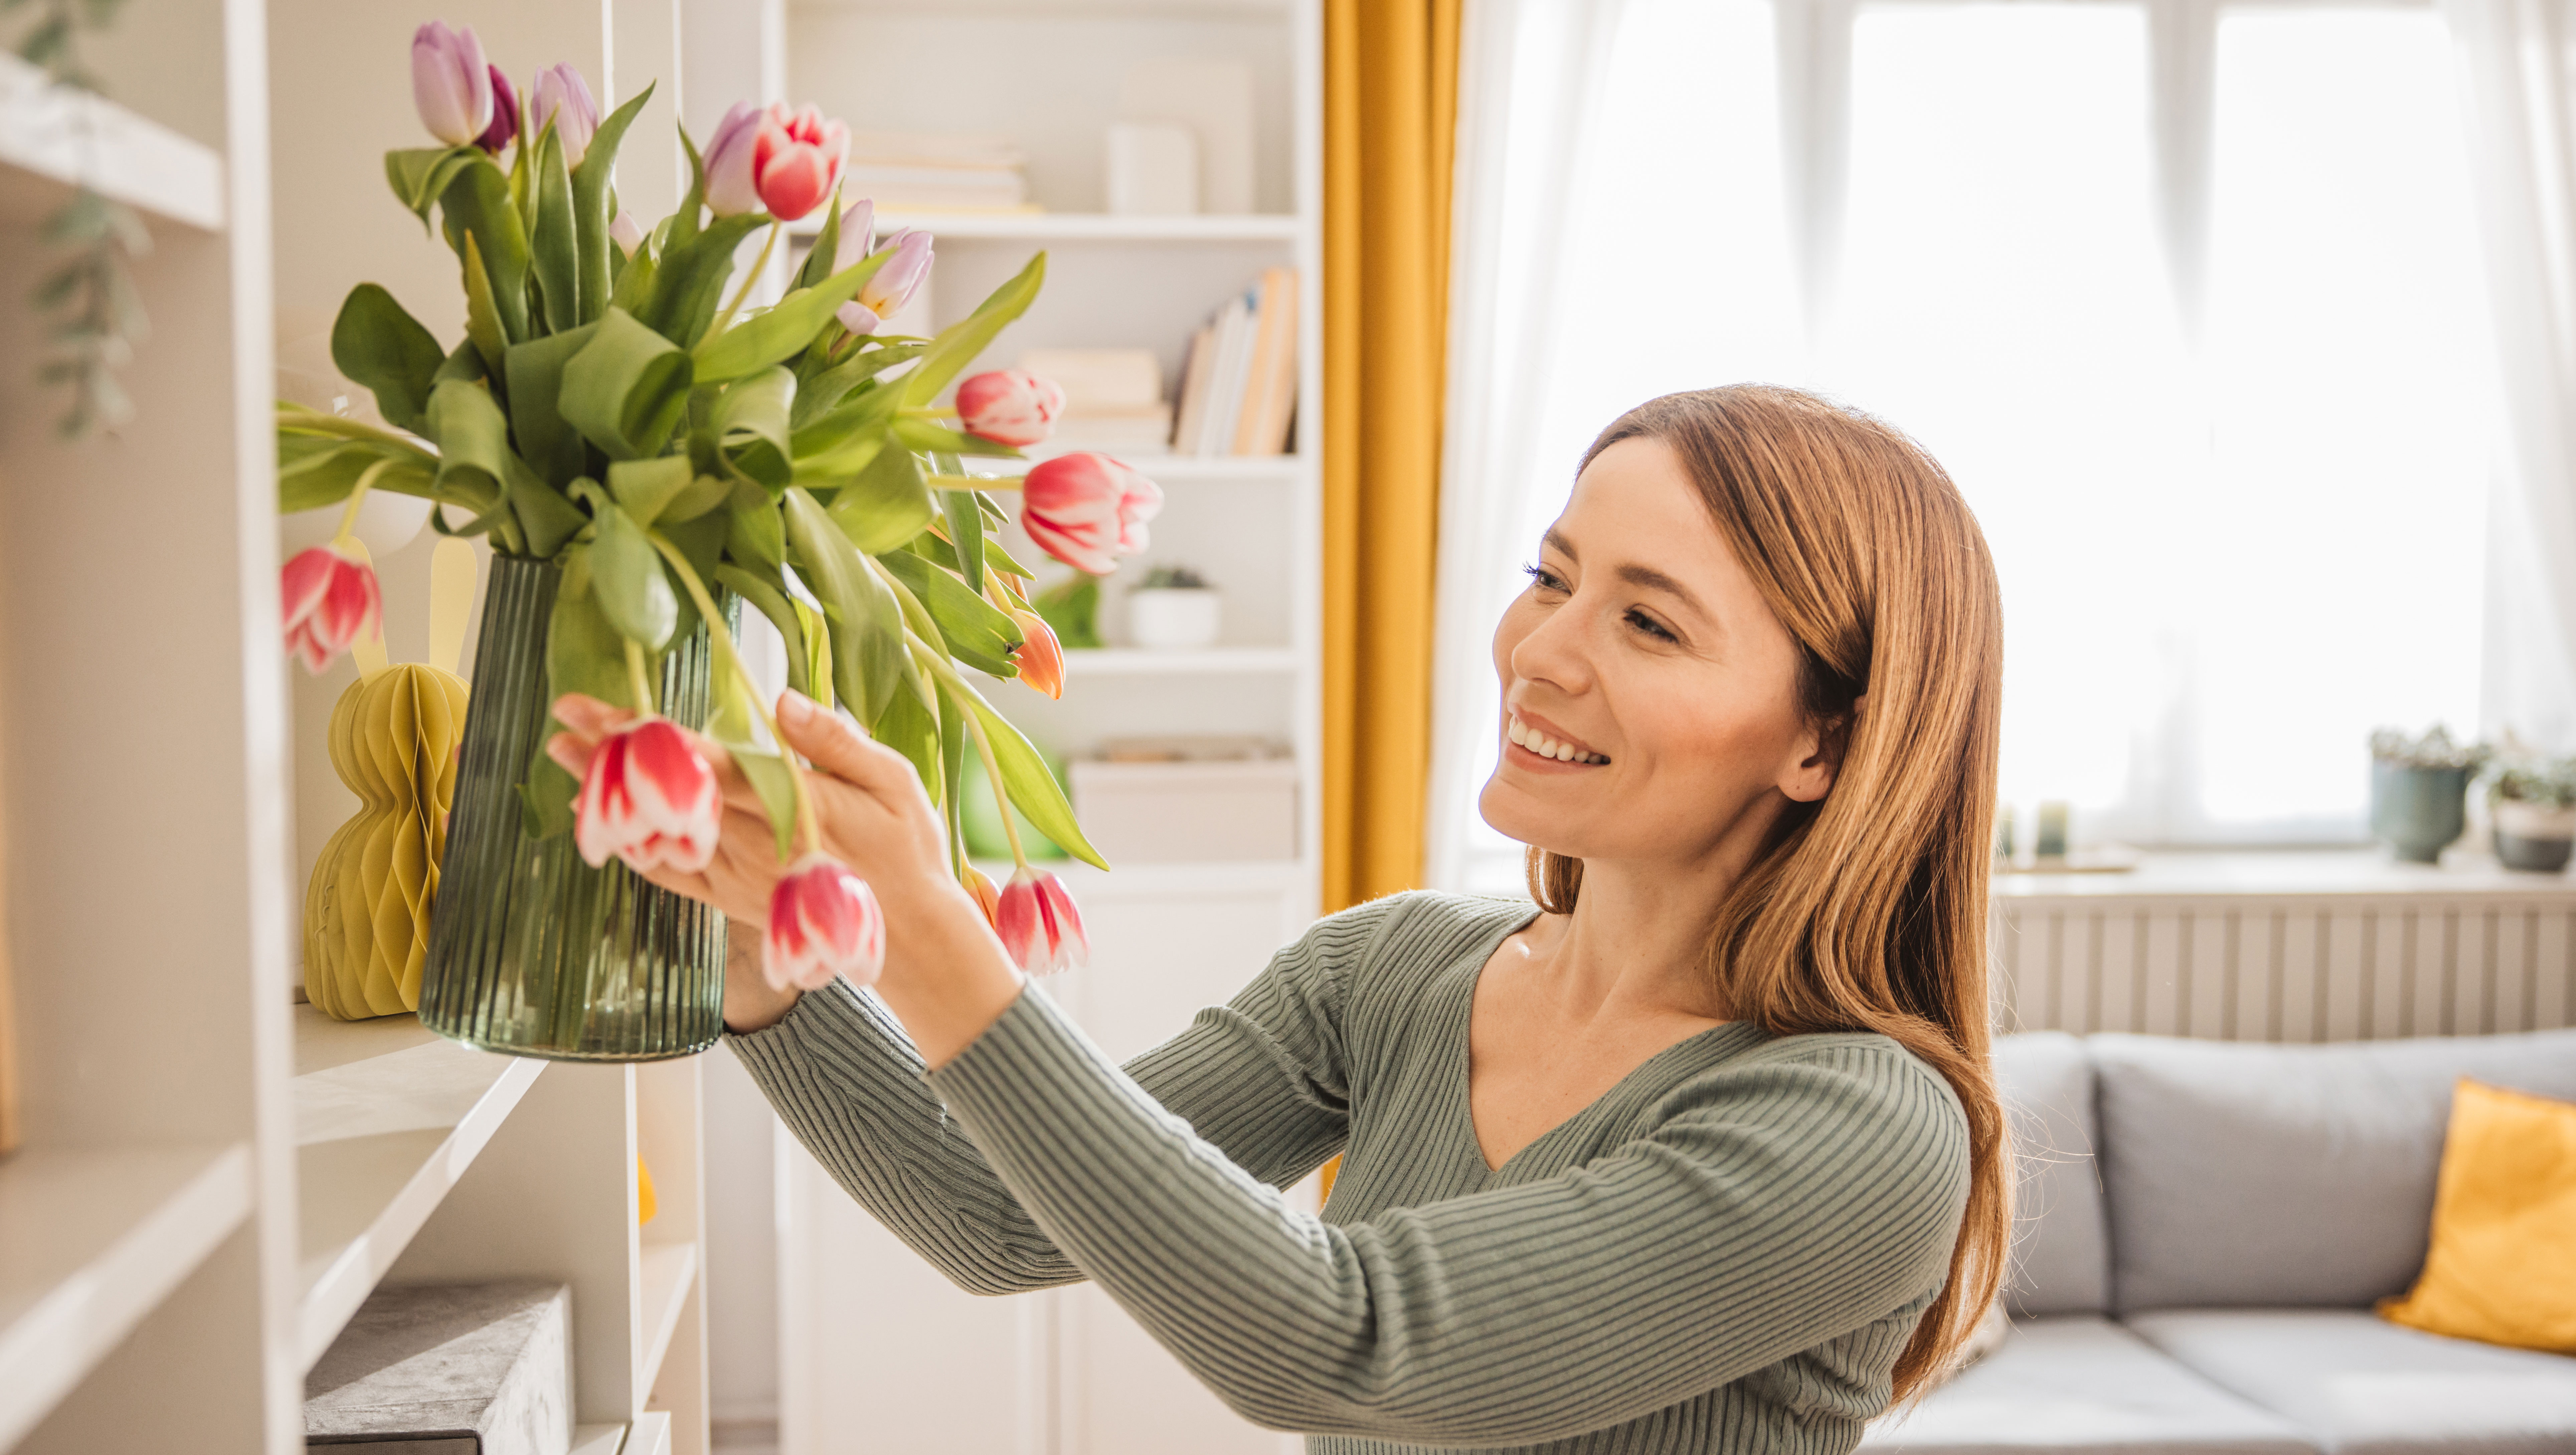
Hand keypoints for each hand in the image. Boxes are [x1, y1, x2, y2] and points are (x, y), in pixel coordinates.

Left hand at [547, 689, 1024, 1058]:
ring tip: (568, 757)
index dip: (645, 732)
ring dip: (609, 794)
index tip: (597, 705)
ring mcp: (735, 876)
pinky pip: (669, 874)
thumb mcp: (896, 781)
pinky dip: (631, 848)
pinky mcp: (730, 898)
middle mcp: (753, 842)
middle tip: (564, 716)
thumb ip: (838, 741)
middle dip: (611, 751)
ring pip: (657, 830)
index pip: (704, 761)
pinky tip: (605, 823)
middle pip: (667, 789)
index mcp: (792, 804)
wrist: (911, 934)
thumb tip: (783, 702)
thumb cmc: (908, 849)